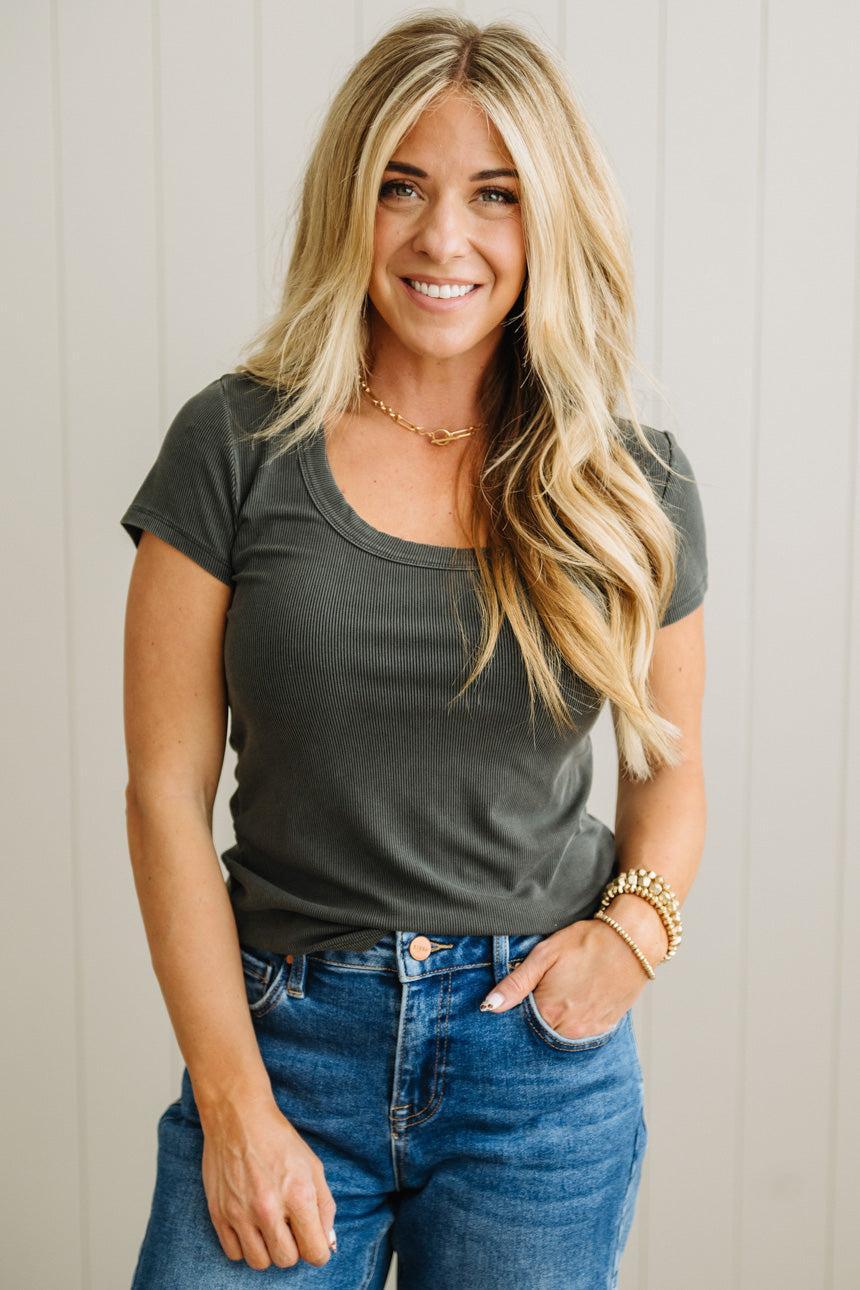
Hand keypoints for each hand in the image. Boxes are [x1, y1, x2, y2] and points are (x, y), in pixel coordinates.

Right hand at [199, 1093, 336, 1269]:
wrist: (238, 1117)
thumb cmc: (279, 1140)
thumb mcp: (313, 1166)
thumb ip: (325, 1206)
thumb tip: (327, 1242)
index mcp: (298, 1195)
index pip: (315, 1251)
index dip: (318, 1251)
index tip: (313, 1242)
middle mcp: (268, 1208)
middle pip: (286, 1260)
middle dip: (293, 1248)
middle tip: (290, 1227)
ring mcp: (240, 1213)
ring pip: (259, 1262)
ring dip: (268, 1250)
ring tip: (269, 1227)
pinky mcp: (218, 1213)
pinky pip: (234, 1253)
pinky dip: (244, 1246)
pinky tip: (250, 1226)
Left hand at [480, 919, 649, 1039]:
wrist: (632, 941)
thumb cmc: (586, 942)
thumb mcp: (545, 955)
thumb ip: (515, 984)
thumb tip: (488, 1006)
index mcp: (549, 1011)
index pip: (519, 1025)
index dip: (516, 1011)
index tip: (518, 998)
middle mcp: (568, 1029)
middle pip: (540, 1032)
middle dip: (535, 1018)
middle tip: (543, 990)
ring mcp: (589, 1031)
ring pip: (560, 1035)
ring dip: (555, 1021)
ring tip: (561, 993)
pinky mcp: (605, 1028)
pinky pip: (581, 1034)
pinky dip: (573, 1022)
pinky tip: (576, 1001)